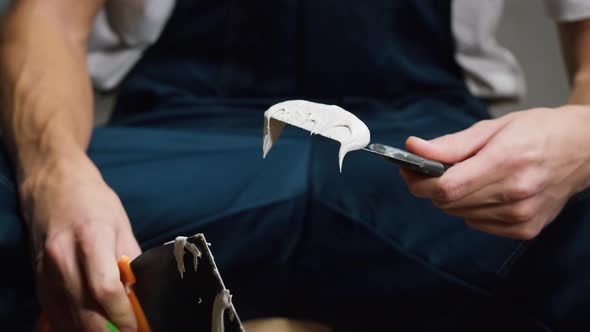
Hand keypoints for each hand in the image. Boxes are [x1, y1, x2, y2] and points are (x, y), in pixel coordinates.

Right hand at [20, 155, 140, 330]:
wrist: (53, 186)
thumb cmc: (94, 202)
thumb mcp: (122, 225)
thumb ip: (130, 262)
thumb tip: (140, 296)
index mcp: (91, 239)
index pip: (106, 290)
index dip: (123, 316)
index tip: (137, 328)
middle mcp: (63, 258)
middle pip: (85, 311)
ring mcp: (46, 270)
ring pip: (67, 318)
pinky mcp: (38, 278)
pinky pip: (54, 312)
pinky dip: (71, 326)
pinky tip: (88, 329)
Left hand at [400, 106, 589, 239]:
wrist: (584, 150)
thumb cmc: (539, 131)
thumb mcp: (493, 127)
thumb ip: (451, 144)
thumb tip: (413, 148)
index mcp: (506, 161)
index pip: (447, 186)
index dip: (420, 181)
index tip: (408, 170)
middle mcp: (516, 193)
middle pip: (449, 202)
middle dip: (431, 186)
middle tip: (430, 169)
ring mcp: (522, 216)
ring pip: (460, 214)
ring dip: (453, 197)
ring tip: (468, 176)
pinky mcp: (525, 230)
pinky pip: (477, 223)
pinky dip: (471, 208)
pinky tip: (487, 191)